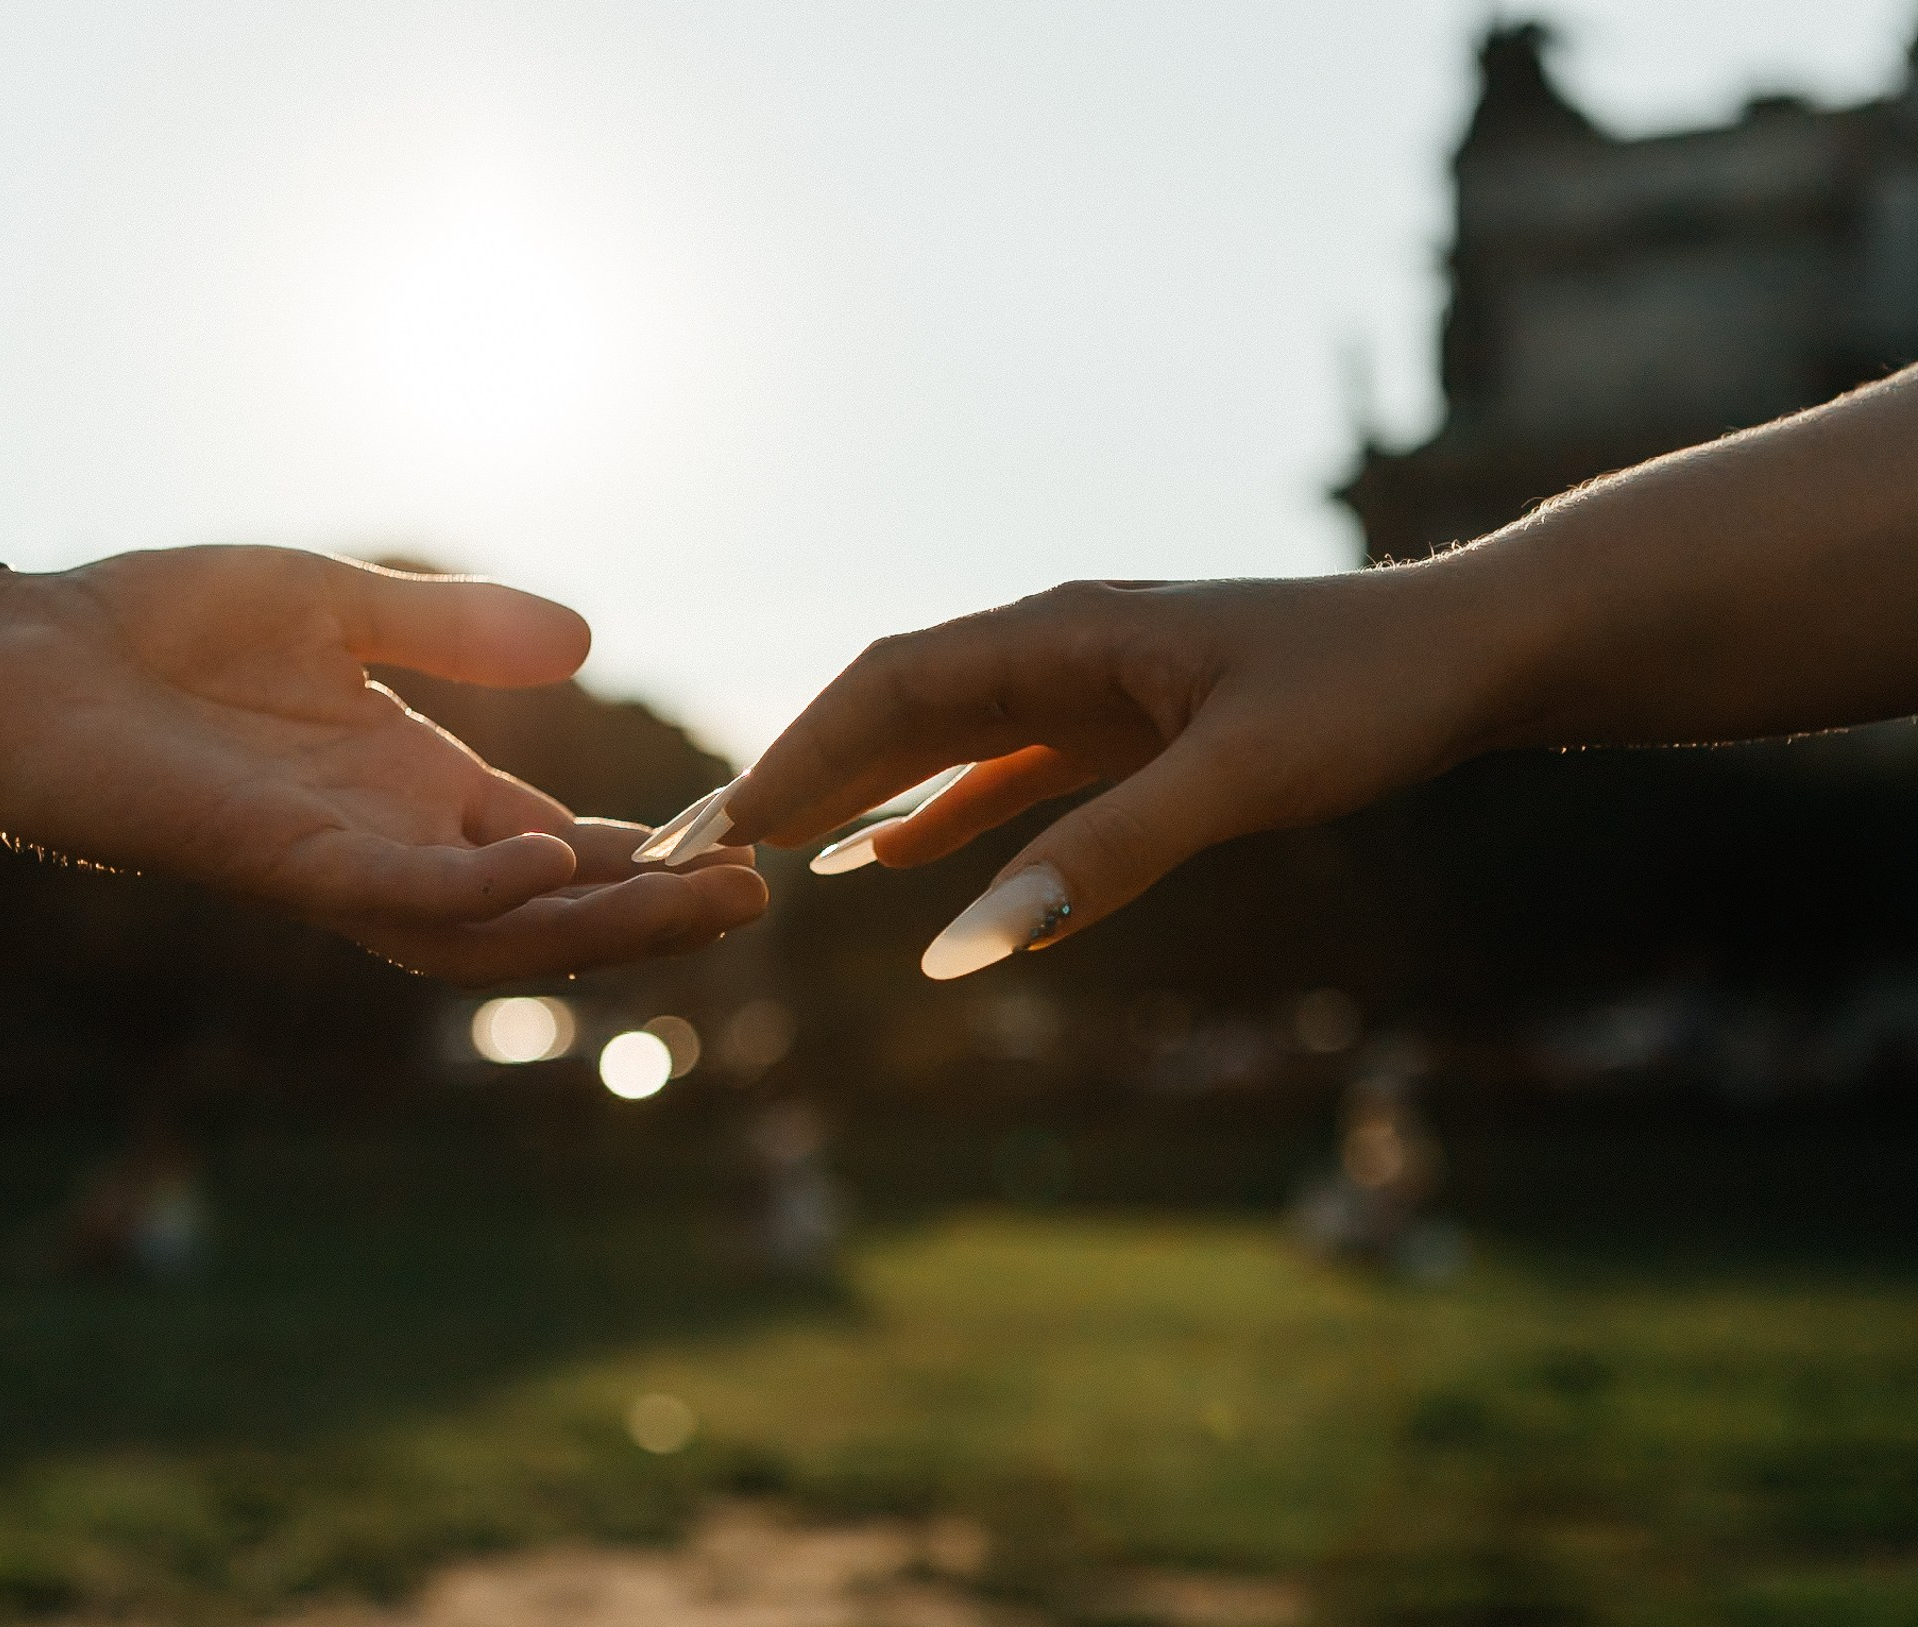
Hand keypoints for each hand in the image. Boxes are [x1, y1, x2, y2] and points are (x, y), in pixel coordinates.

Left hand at [0, 542, 766, 982]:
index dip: (644, 854)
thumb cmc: (154, 628)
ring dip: (597, 928)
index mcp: (410, 789)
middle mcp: (386, 842)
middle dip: (649, 913)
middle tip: (754, 899)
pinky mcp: (271, 861)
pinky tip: (554, 866)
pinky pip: (397, 896)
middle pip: (544, 912)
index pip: (554, 847)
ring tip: (703, 904)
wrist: (11, 652)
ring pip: (491, 934)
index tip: (738, 843)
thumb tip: (585, 640)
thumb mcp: (336, 602)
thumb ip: (454, 627)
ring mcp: (334, 863)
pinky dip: (481, 890)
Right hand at [723, 565, 1513, 975]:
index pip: (888, 688)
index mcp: (1061, 634)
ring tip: (766, 856)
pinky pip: (1003, 769)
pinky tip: (896, 860)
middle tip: (701, 849)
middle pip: (891, 707)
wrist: (1472, 652)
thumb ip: (1102, 858)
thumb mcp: (1238, 779)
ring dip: (854, 792)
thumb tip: (966, 948)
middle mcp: (1058, 648)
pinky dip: (939, 811)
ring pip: (939, 738)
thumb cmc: (1366, 695)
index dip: (797, 758)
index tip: (719, 828)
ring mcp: (1091, 686)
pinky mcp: (1130, 726)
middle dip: (797, 775)